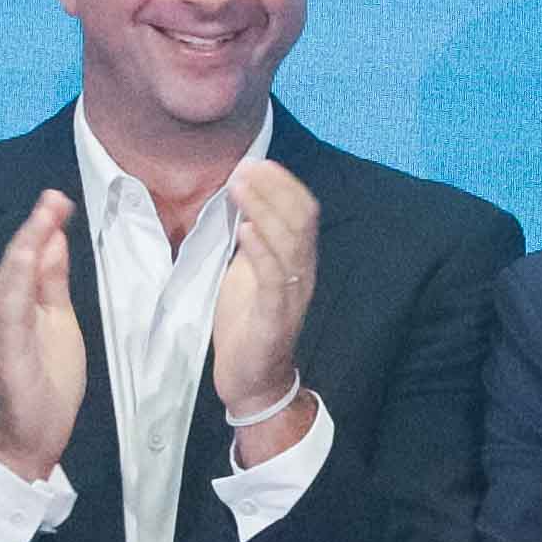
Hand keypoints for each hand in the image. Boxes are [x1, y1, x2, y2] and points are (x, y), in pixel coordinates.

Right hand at [0, 187, 88, 478]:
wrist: (34, 434)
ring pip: (9, 283)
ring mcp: (1, 333)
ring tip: (42, 218)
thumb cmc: (46, 377)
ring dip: (25, 248)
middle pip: (15, 264)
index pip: (26, 259)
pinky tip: (27, 262)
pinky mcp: (9, 354)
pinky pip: (11, 315)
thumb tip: (54, 238)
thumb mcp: (58, 319)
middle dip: (34, 228)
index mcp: (13, 304)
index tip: (59, 200)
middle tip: (54, 197)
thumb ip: (52, 281)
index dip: (40, 227)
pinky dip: (18, 285)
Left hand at [208, 151, 323, 452]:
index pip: (303, 210)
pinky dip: (260, 250)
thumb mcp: (247, 272)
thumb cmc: (246, 324)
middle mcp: (301, 273)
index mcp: (296, 260)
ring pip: (289, 242)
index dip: (282, 183)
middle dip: (273, 188)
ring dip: (263, 209)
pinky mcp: (275, 317)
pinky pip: (274, 278)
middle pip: (301, 219)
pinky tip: (246, 229)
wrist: (253, 380)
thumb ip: (250, 240)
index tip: (255, 161)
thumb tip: (238, 201)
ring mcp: (291, 295)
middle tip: (244, 167)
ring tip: (239, 187)